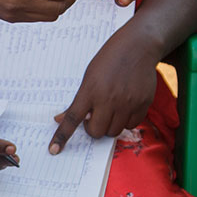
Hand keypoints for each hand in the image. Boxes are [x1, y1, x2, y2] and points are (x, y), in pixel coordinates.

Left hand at [51, 30, 161, 150]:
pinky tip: (126, 106)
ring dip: (110, 125)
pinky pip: (131, 125)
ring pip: (114, 132)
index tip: (54, 150)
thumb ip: (79, 99)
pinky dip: (126, 121)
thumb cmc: (110, 59)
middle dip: (93, 128)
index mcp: (91, 90)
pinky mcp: (143, 104)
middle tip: (95, 116)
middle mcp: (109, 99)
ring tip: (112, 109)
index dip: (62, 136)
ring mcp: (128, 103)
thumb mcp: (89, 75)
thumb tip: (61, 118)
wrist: (138, 46)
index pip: (72, 118)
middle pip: (96, 132)